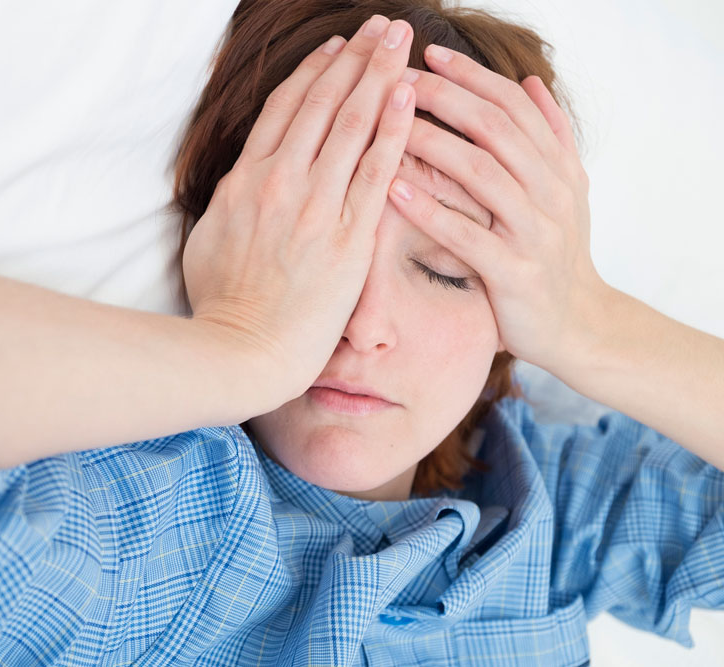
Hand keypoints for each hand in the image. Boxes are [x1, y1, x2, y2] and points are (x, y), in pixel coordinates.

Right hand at [183, 16, 415, 402]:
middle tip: (380, 26)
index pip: (284, 108)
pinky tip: (411, 97)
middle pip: (323, 103)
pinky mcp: (349, 235)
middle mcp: (280, 180)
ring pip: (352, 124)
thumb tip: (241, 181)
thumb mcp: (207, 240)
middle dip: (355, 58)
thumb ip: (229, 201)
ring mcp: (316, 205)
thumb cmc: (221, 304)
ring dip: (379, 76)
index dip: (314, 72)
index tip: (336, 48)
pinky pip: (376, 170)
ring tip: (401, 42)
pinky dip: (394, 129)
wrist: (242, 350)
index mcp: (245, 179)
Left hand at [387, 46, 611, 373]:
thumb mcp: (565, 190)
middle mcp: (550, 192)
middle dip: (445, 99)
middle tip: (400, 79)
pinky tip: (393, 188)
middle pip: (494, 129)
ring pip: (481, 173)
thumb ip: (549, 136)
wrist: (579, 325)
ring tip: (390, 123)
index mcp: (556, 167)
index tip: (429, 55)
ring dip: (433, 143)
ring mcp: (534, 232)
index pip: (512, 105)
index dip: (471, 77)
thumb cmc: (558, 255)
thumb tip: (532, 82)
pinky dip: (430, 209)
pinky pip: (466, 235)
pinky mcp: (514, 272)